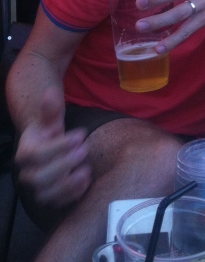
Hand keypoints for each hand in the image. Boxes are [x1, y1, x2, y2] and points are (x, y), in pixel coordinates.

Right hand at [15, 87, 90, 207]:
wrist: (49, 151)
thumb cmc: (50, 135)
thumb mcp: (51, 120)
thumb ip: (51, 109)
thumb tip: (50, 92)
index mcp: (25, 153)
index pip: (35, 154)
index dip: (58, 146)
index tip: (81, 134)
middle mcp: (27, 174)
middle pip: (39, 177)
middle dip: (64, 164)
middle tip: (85, 149)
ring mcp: (37, 189)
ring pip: (46, 194)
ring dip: (68, 184)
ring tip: (87, 169)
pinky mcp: (49, 200)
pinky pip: (57, 204)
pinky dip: (72, 195)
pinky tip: (86, 180)